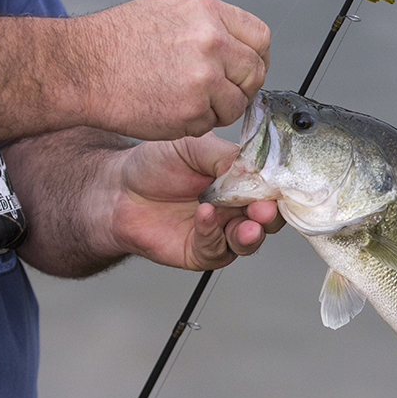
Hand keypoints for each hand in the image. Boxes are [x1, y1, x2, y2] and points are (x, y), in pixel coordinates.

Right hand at [77, 0, 270, 140]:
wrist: (80, 67)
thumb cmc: (117, 41)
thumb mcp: (169, 11)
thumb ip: (210, 26)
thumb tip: (239, 47)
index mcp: (208, 12)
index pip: (259, 37)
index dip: (255, 57)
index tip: (245, 68)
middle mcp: (211, 41)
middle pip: (255, 72)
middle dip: (242, 86)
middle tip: (219, 92)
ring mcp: (203, 77)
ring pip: (237, 103)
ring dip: (219, 109)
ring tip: (187, 100)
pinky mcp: (192, 110)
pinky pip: (211, 123)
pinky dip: (195, 123)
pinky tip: (169, 108)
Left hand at [95, 133, 284, 270]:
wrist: (118, 190)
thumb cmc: (154, 165)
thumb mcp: (192, 146)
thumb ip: (224, 154)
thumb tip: (253, 164)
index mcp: (241, 180)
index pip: (271, 188)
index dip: (277, 189)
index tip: (278, 187)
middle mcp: (236, 208)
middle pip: (268, 218)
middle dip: (270, 215)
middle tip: (265, 209)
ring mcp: (221, 231)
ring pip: (248, 240)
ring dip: (251, 233)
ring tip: (248, 224)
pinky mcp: (202, 252)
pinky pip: (216, 248)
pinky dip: (212, 232)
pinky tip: (204, 215)